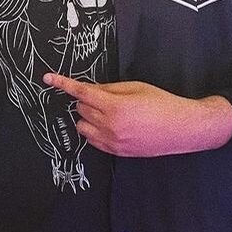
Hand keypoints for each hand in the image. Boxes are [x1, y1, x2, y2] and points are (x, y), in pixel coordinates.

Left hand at [42, 75, 231, 156]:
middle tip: (105, 97)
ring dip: (88, 117)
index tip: (49, 79)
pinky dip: (94, 131)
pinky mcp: (116, 152)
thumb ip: (110, 88)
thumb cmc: (162, 103)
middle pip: (81, 109)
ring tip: (108, 113)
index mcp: (115, 106)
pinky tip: (110, 126)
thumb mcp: (136, 87)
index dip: (63, 83)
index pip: (82, 92)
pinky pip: (92, 141)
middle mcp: (110, 125)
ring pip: (82, 126)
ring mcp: (112, 141)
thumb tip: (90, 89)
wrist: (182, 128)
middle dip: (86, 100)